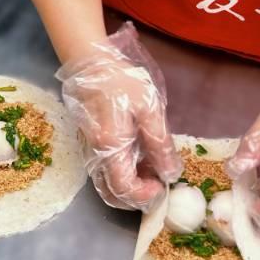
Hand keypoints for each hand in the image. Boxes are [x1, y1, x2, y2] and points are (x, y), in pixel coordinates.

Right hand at [56, 23, 182, 211]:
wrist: (89, 62)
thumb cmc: (120, 81)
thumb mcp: (148, 108)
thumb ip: (160, 143)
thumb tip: (171, 173)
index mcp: (110, 147)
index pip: (125, 188)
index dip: (145, 195)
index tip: (163, 184)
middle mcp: (95, 154)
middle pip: (112, 193)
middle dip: (137, 197)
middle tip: (159, 181)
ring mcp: (89, 148)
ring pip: (106, 183)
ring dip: (130, 185)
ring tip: (152, 166)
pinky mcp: (89, 141)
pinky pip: (104, 169)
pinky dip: (122, 173)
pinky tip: (139, 156)